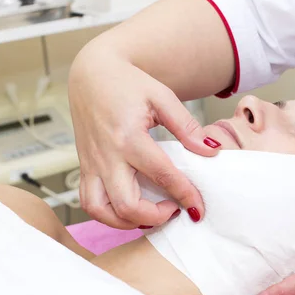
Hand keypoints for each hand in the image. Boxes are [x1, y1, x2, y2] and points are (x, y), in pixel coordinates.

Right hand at [69, 47, 219, 228]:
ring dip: (128, 222)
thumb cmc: (127, 83)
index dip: (184, 195)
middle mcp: (106, 155)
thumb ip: (187, 127)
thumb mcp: (162, 97)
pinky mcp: (84, 167)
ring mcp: (91, 164)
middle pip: (127, 204)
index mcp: (128, 136)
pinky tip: (129, 210)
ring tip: (151, 214)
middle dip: (155, 217)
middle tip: (174, 209)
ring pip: (101, 211)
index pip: (162, 175)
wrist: (91, 73)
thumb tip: (211, 151)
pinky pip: (89, 203)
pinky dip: (108, 215)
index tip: (199, 207)